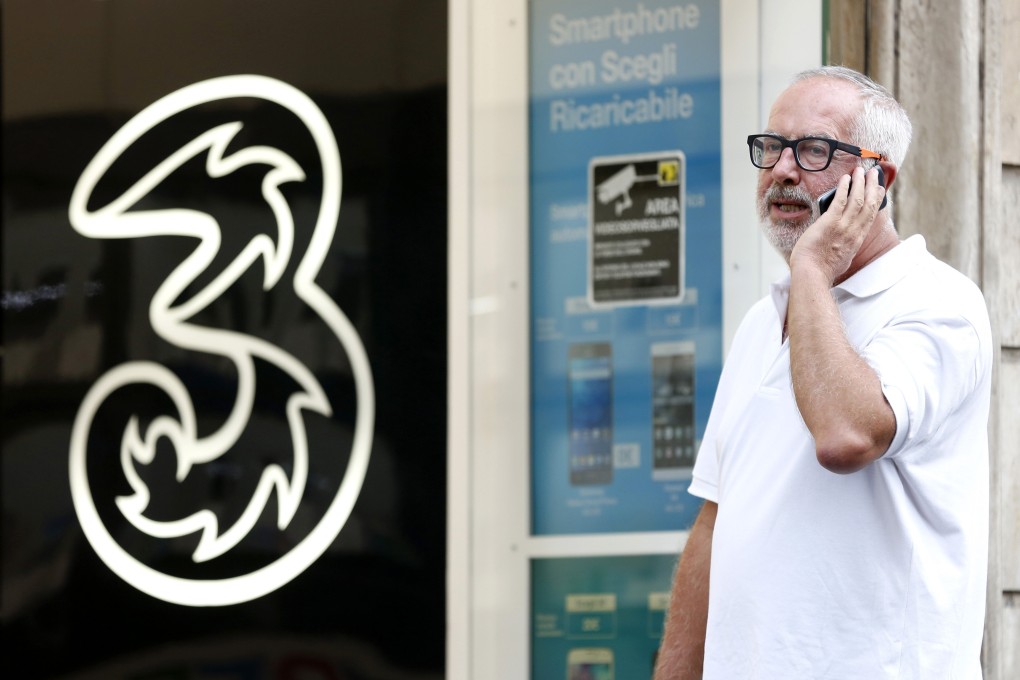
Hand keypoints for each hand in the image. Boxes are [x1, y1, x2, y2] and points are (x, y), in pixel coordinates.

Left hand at [790, 166, 886, 283]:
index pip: (870, 216)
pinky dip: (845, 188)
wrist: (812, 274)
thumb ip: (846, 246)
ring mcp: (843, 226)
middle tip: (874, 173)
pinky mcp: (829, 223)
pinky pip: (840, 201)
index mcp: (857, 239)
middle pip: (869, 204)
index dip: (877, 200)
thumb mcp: (843, 259)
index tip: (878, 189)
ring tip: (861, 170)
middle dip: (872, 186)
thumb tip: (843, 240)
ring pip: (858, 199)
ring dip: (861, 182)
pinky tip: (846, 178)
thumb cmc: (822, 270)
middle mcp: (854, 231)